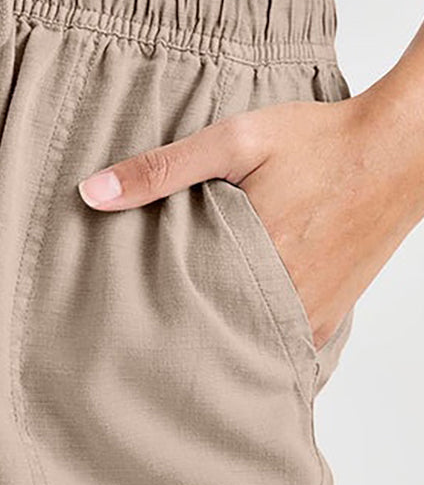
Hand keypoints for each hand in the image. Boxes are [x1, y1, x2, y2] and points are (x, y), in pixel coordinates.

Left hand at [77, 88, 423, 351]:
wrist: (401, 150)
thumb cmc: (321, 141)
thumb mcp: (234, 142)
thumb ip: (162, 170)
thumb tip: (91, 193)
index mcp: (254, 264)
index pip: (177, 311)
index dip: (143, 312)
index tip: (113, 315)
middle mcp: (284, 303)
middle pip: (208, 334)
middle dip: (174, 329)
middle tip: (136, 327)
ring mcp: (308, 319)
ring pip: (242, 342)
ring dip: (214, 332)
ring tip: (178, 321)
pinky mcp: (326, 322)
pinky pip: (275, 342)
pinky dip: (250, 331)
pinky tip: (226, 316)